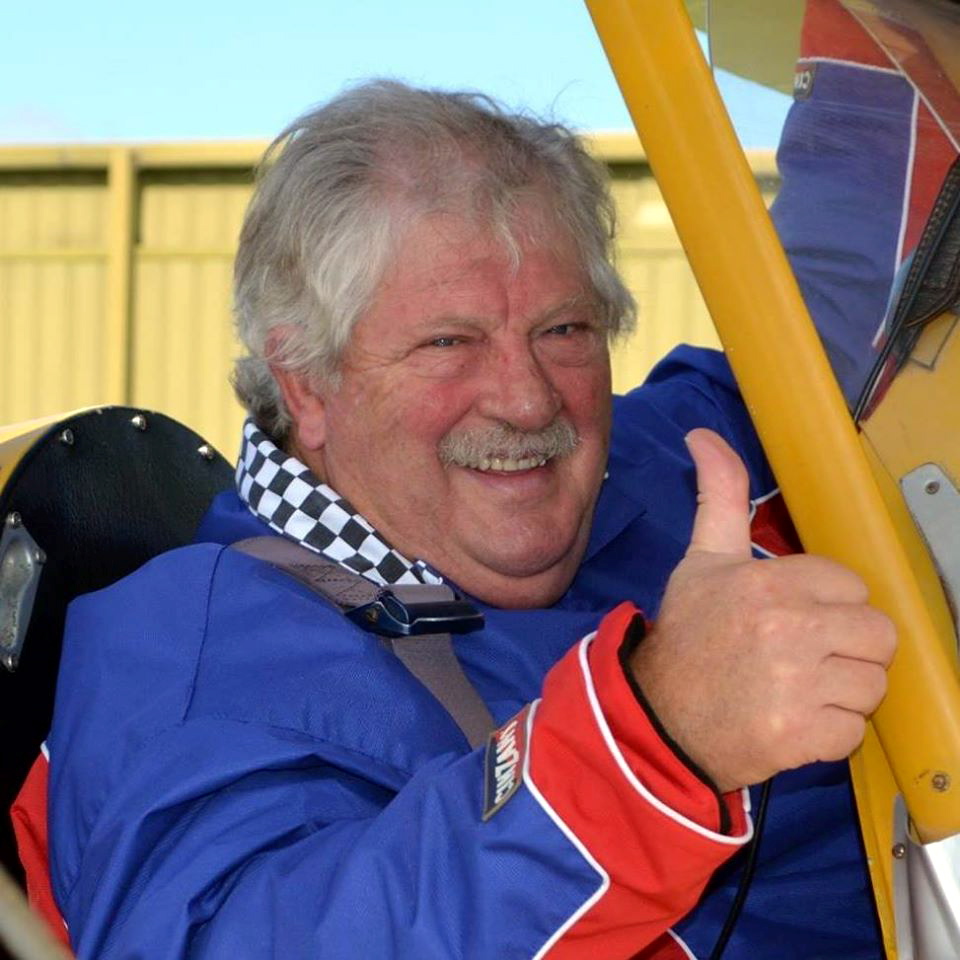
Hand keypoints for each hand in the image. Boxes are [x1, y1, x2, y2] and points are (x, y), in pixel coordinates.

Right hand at [629, 428, 895, 792]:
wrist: (657, 715)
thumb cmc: (686, 635)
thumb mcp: (702, 560)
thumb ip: (719, 496)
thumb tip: (702, 435)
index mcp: (770, 582)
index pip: (852, 586)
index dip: (826, 604)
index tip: (790, 619)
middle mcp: (789, 630)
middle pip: (878, 634)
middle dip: (847, 648)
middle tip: (804, 657)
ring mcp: (797, 687)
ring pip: (873, 684)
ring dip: (841, 693)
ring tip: (798, 690)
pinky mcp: (802, 737)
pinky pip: (854, 730)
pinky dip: (828, 733)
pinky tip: (792, 722)